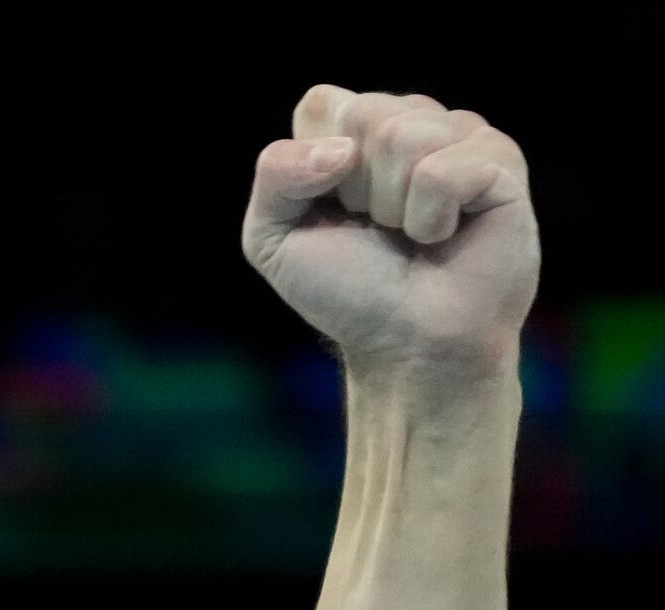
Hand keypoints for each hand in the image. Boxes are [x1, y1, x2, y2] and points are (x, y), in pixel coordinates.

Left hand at [240, 86, 536, 376]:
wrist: (406, 343)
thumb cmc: (347, 292)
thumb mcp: (272, 238)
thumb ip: (274, 175)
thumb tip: (341, 148)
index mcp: (357, 131)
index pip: (322, 103)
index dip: (312, 167)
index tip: (332, 211)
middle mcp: (413, 121)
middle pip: (363, 114)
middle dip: (355, 189)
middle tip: (378, 229)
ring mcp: (462, 137)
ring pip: (404, 136)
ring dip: (392, 206)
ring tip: (412, 235)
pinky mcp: (500, 163)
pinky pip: (442, 171)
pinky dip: (430, 218)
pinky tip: (447, 235)